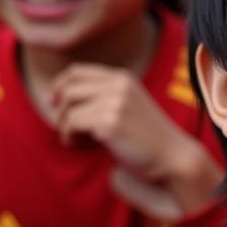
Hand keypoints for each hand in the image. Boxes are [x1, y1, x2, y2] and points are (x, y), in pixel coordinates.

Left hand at [51, 64, 221, 217]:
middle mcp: (119, 85)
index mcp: (122, 78)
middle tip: (66, 128)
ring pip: (68, 108)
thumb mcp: (127, 104)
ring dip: (65, 126)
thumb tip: (61, 96)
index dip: (60, 85)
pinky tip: (79, 145)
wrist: (172, 155)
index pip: (77, 71)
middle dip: (60, 109)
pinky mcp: (111, 122)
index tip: (54, 102)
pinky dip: (69, 137)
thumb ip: (104, 95)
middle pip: (69, 88)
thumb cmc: (146, 136)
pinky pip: (72, 124)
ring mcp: (116, 102)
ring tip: (74, 139)